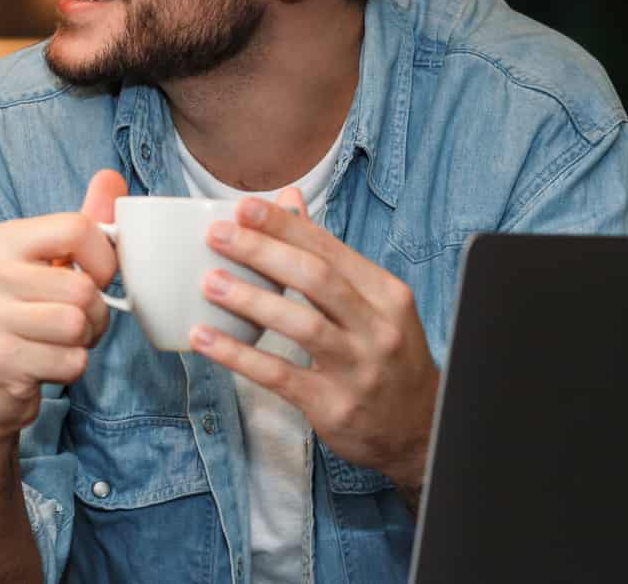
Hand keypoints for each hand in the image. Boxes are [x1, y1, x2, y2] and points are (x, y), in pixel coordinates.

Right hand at [0, 170, 127, 448]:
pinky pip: (70, 361)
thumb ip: (82, 225)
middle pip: (83, 287)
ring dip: (83, 343)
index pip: (78, 228)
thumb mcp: (49, 268)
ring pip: (78, 324)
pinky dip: (70, 369)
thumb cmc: (25, 322)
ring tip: (56, 344)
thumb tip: (111, 177)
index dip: (103, 260)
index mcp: (1, 241)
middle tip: (72, 325)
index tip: (93, 280)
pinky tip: (43, 368)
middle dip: (95, 315)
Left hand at [191, 187, 440, 490]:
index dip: (284, 226)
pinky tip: (205, 337)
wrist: (421, 428)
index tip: (244, 207)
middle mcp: (378, 329)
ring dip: (250, 299)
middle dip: (263, 252)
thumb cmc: (387, 354)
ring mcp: (359, 369)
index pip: (330, 249)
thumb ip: (327, 252)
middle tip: (218, 236)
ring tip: (209, 281)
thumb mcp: (373, 301)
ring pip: (301, 325)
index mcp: (386, 294)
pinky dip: (238, 355)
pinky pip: (279, 375)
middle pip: (316, 279)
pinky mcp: (334, 406)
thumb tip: (288, 198)